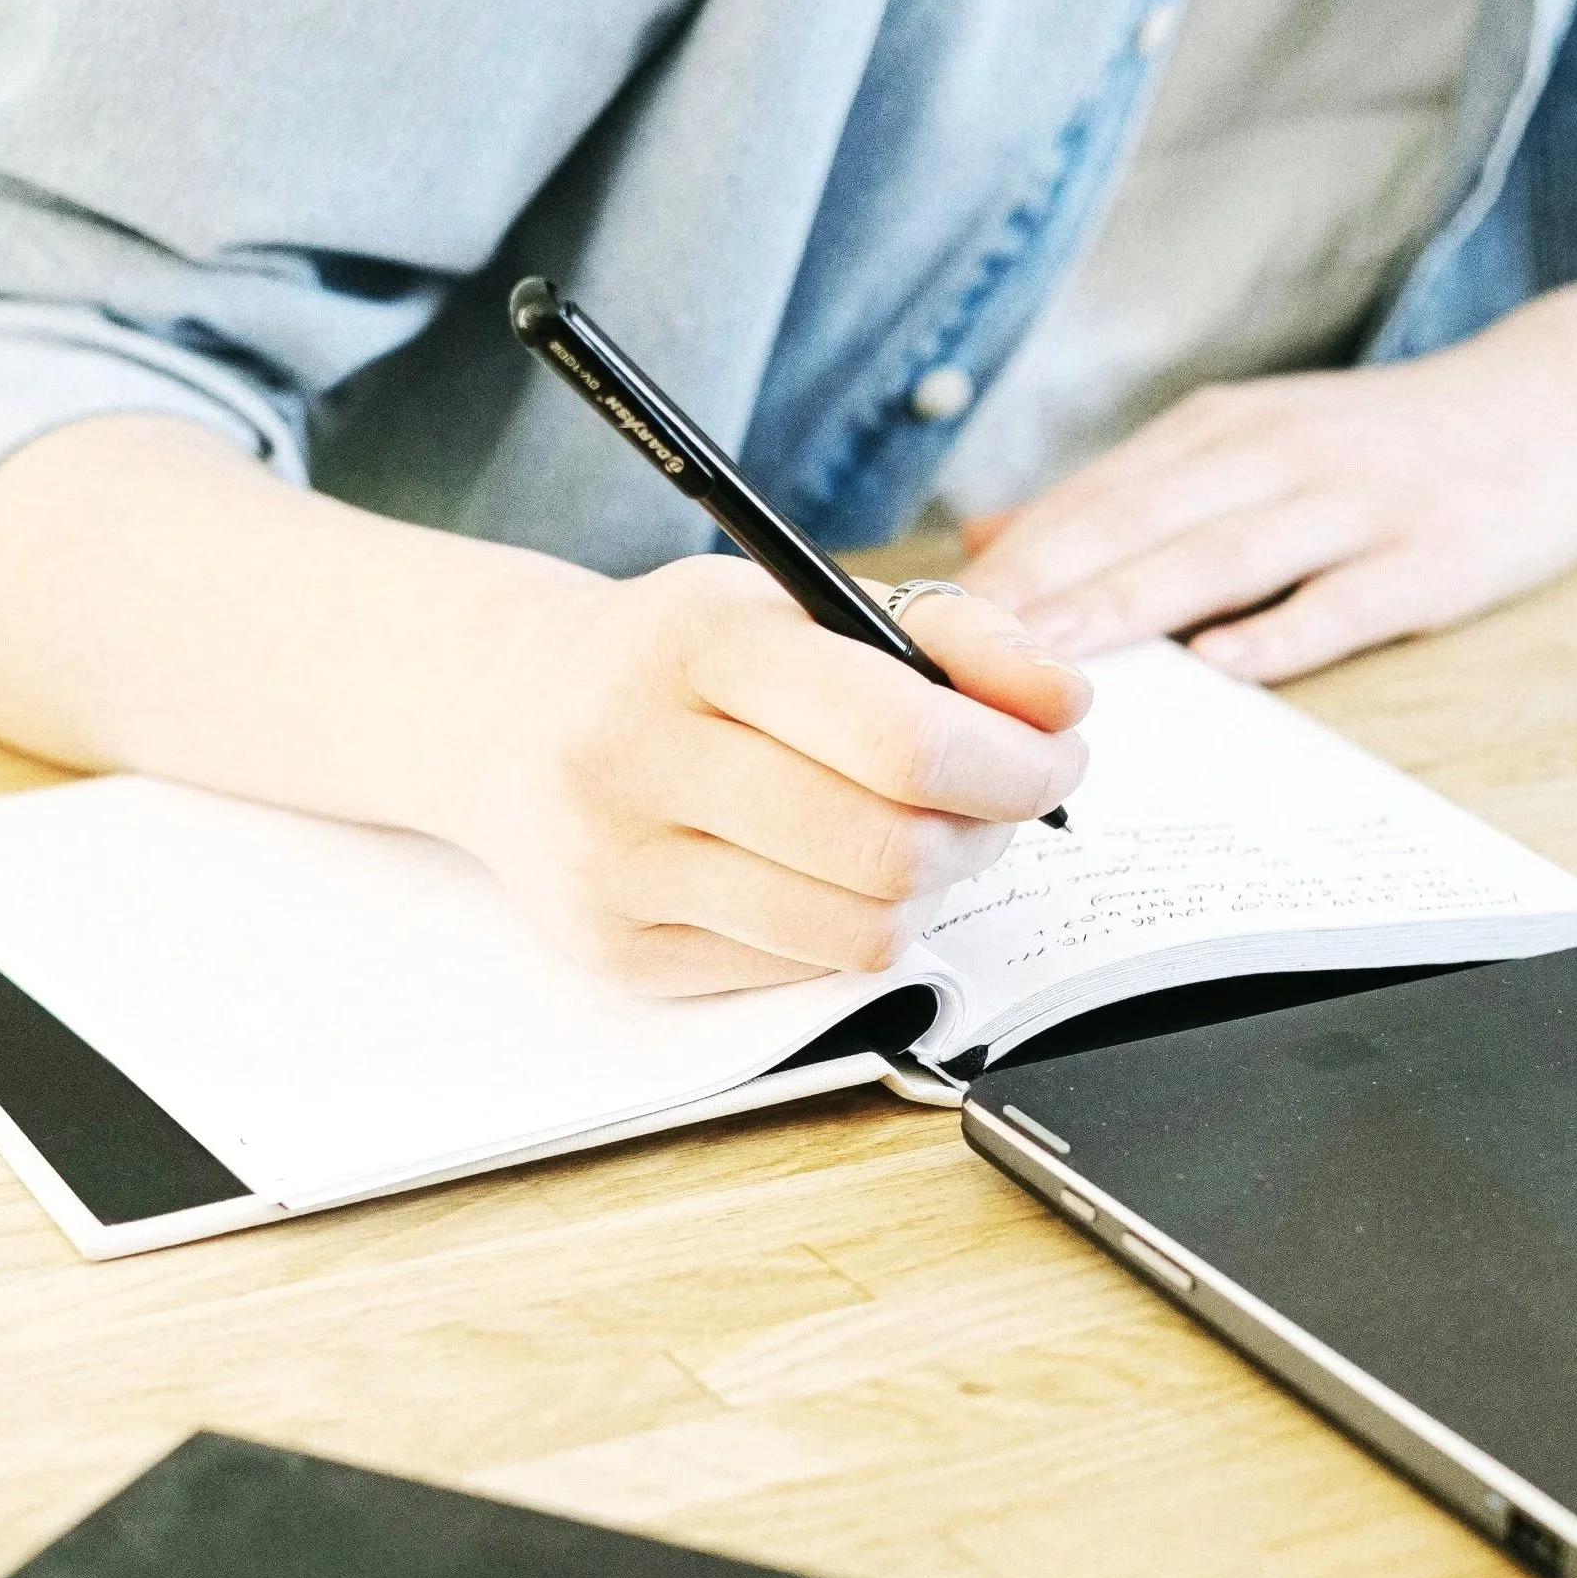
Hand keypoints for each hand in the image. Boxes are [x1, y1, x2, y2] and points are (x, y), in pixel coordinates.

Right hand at [453, 559, 1087, 993]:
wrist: (511, 720)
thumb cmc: (686, 662)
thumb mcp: (801, 606)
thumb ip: (950, 637)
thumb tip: (1065, 704)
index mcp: (695, 641)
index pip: (901, 737)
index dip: (1010, 764)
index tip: (1055, 757)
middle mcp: (636, 753)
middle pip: (891, 849)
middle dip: (984, 834)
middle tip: (1000, 807)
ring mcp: (619, 866)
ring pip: (858, 931)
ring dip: (929, 893)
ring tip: (922, 841)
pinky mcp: (619, 951)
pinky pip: (803, 972)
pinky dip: (849, 929)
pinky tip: (829, 877)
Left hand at [962, 299, 1576, 681]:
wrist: (1564, 400)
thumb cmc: (1388, 443)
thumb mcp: (1250, 442)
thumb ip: (1128, 494)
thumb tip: (994, 537)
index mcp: (1221, 432)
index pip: (1093, 496)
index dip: (1010, 560)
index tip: (928, 621)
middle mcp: (1275, 455)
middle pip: (1137, 521)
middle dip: (1041, 586)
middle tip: (957, 650)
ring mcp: (1354, 505)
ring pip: (1222, 555)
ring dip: (1131, 604)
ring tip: (1053, 657)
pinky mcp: (1427, 556)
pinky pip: (1343, 599)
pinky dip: (1281, 630)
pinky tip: (1224, 666)